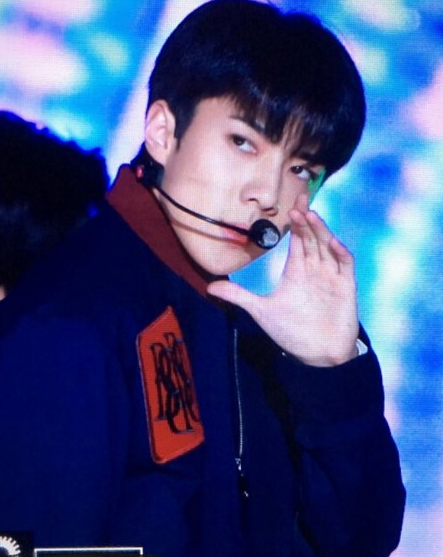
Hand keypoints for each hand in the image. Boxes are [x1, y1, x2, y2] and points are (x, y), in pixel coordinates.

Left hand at [207, 195, 358, 366]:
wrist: (317, 356)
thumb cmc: (292, 333)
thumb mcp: (261, 311)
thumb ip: (239, 296)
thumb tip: (210, 287)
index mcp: (297, 271)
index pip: (297, 240)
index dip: (296, 222)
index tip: (290, 204)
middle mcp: (315, 269)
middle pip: (312, 237)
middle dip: (306, 219)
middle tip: (299, 200)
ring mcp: (332, 277)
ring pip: (327, 246)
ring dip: (320, 231)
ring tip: (309, 215)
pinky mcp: (346, 287)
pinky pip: (345, 264)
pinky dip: (339, 252)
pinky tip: (331, 241)